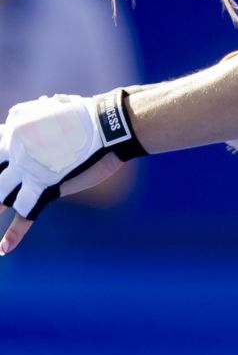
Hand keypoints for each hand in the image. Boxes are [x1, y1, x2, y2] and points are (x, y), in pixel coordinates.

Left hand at [0, 92, 141, 253]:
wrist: (110, 125)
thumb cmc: (89, 113)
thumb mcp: (56, 105)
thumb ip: (40, 110)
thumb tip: (41, 106)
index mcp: (15, 130)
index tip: (0, 164)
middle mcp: (15, 151)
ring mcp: (28, 170)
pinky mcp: (46, 186)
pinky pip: (25, 214)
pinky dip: (13, 234)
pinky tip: (3, 249)